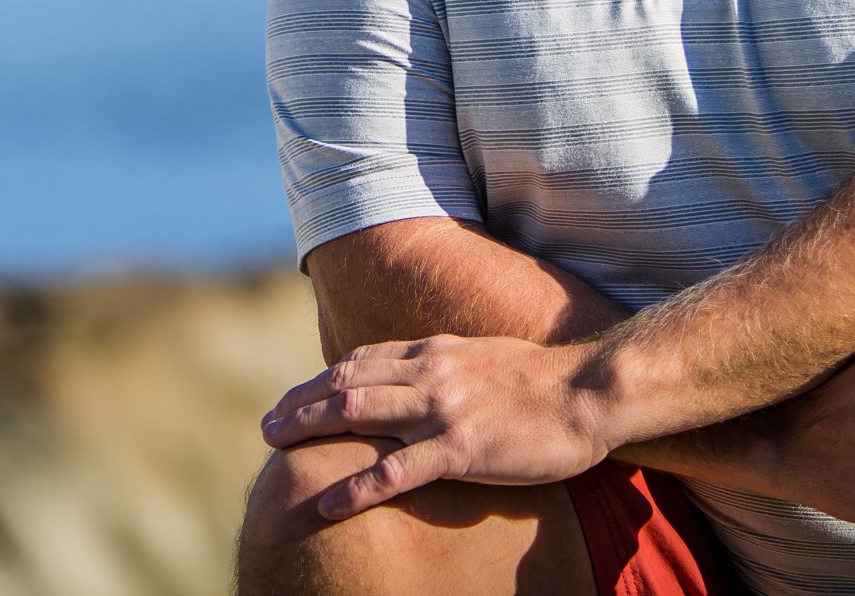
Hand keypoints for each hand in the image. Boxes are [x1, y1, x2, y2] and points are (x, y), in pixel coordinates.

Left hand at [260, 333, 615, 518]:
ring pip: (359, 415)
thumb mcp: (482, 359)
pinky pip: (395, 470)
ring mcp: (443, 409)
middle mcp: (430, 372)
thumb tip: (414, 379)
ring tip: (275, 449)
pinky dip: (354, 487)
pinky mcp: (461, 448)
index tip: (293, 397)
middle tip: (267, 426)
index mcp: (435, 352)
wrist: (587, 393)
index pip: (361, 361)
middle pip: (347, 384)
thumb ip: (444, 366)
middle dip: (300, 404)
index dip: (320, 379)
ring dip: (310, 429)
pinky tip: (327, 503)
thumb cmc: (541, 383)